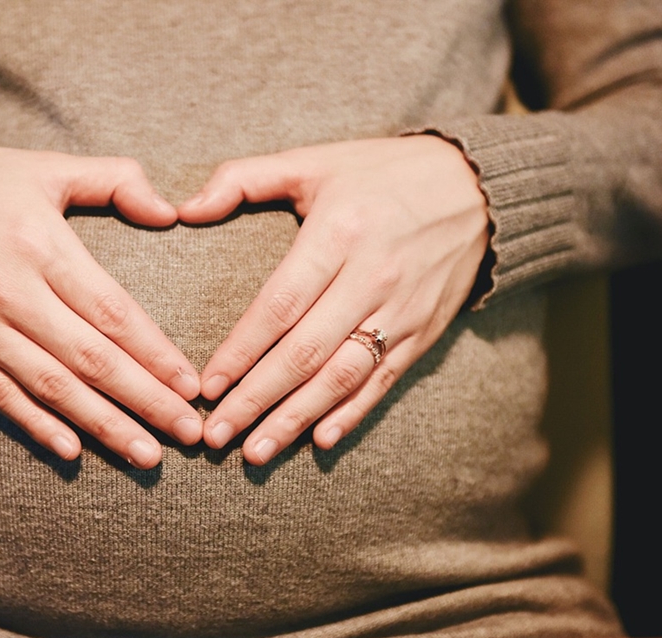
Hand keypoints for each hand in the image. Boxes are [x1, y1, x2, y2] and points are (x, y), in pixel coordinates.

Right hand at [0, 147, 201, 468]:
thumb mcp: (43, 167)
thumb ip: (112, 180)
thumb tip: (170, 211)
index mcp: (39, 244)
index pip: (112, 311)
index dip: (155, 353)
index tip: (192, 385)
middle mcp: (9, 292)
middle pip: (91, 359)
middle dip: (146, 400)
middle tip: (190, 433)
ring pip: (52, 388)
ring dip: (104, 425)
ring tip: (148, 455)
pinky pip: (0, 397)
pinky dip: (37, 426)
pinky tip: (73, 451)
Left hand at [177, 136, 489, 464]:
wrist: (477, 187)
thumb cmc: (380, 173)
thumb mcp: (313, 161)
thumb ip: (242, 179)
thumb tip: (184, 209)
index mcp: (338, 233)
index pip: (280, 304)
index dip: (241, 350)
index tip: (206, 386)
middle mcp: (372, 277)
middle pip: (305, 352)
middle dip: (256, 399)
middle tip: (216, 435)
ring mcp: (402, 309)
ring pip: (342, 376)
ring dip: (296, 419)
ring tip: (255, 453)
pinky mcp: (425, 332)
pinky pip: (384, 381)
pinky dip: (352, 414)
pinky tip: (319, 441)